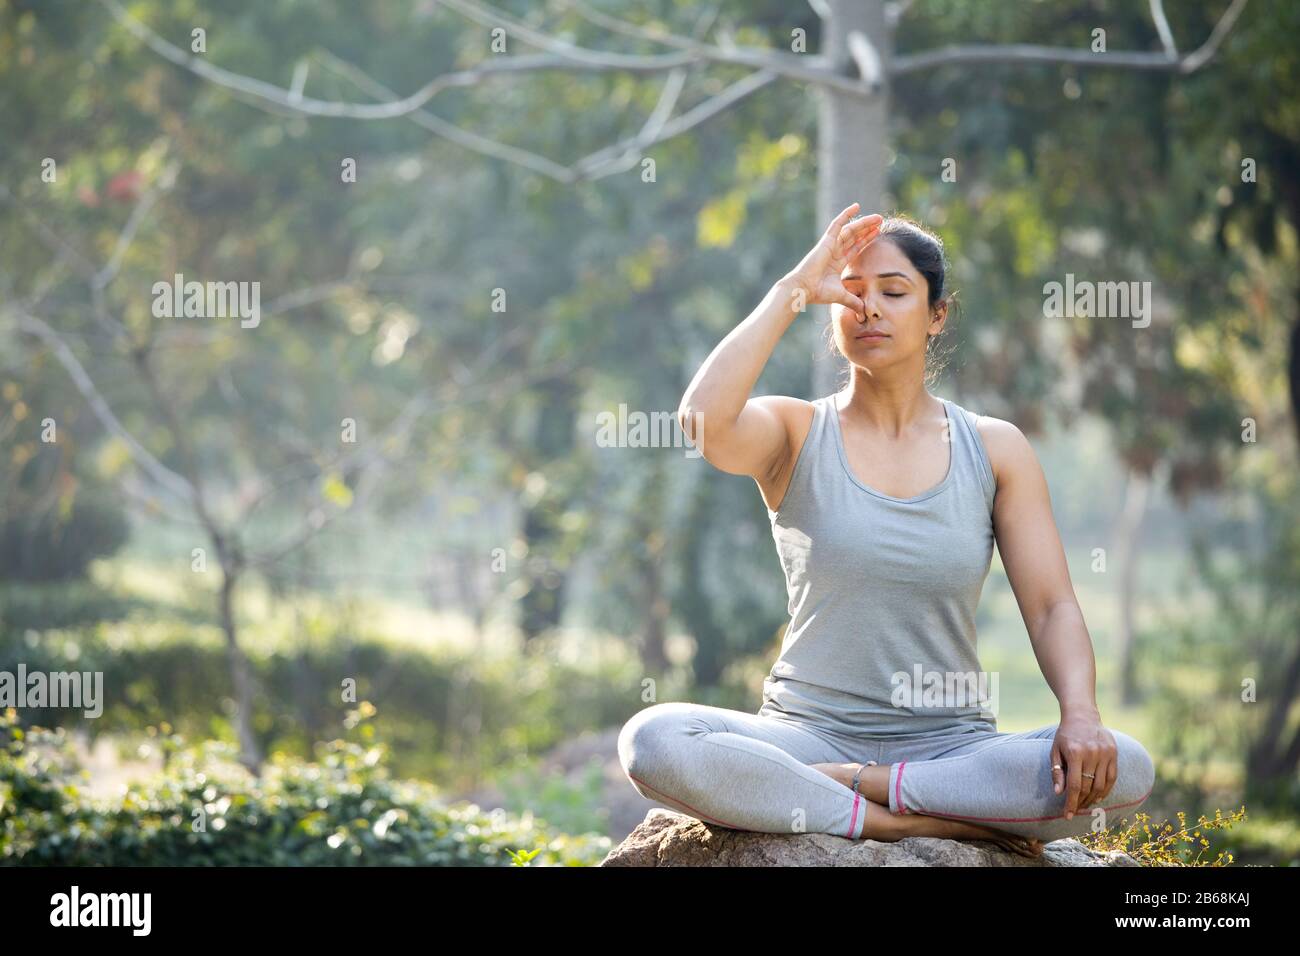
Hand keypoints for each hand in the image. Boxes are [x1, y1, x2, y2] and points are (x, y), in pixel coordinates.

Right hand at [782, 202, 881, 316]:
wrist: (804, 289)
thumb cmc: (818, 293)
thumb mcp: (841, 296)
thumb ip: (853, 302)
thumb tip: (864, 313)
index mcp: (837, 263)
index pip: (855, 249)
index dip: (866, 241)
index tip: (877, 234)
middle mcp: (834, 252)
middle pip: (854, 237)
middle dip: (867, 230)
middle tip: (880, 222)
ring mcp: (830, 245)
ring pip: (850, 230)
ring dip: (864, 223)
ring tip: (877, 218)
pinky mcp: (826, 241)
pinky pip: (838, 224)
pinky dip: (846, 215)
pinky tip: (856, 207)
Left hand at [1050, 712, 1117, 820]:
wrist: (1082, 716)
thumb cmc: (1065, 735)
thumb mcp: (1055, 751)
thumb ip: (1057, 772)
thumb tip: (1058, 793)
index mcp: (1075, 753)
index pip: (1074, 785)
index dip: (1071, 802)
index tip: (1067, 815)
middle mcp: (1092, 754)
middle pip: (1088, 787)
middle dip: (1080, 802)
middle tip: (1075, 810)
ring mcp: (1105, 754)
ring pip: (1101, 785)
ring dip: (1093, 799)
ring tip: (1085, 805)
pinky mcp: (1114, 753)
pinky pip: (1112, 778)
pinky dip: (1106, 790)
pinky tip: (1098, 797)